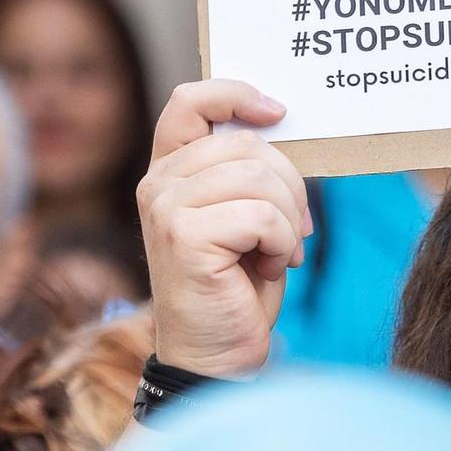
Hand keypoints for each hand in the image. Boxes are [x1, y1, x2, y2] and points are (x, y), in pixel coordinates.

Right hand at [136, 80, 311, 378]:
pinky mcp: (184, 237)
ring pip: (261, 178)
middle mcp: (159, 184)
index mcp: (171, 171)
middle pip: (249, 145)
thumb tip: (281, 125)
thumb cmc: (237, 286)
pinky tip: (269, 268)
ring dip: (290, 220)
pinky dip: (284, 243)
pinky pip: (264, 215)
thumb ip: (249, 171)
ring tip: (276, 253)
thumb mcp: (244, 215)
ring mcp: (166, 209)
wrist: (216, 355)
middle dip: (290, 186)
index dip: (236, 94)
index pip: (190, 101)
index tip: (278, 112)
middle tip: (292, 231)